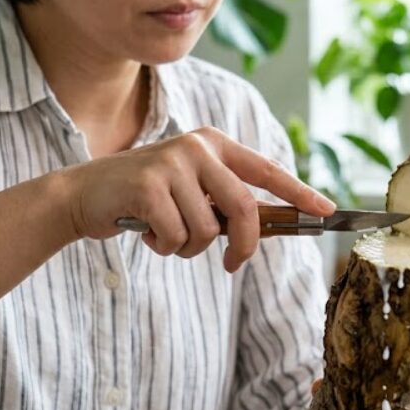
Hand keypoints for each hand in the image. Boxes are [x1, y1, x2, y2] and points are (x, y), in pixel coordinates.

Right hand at [56, 126, 334, 271]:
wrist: (83, 195)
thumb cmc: (142, 199)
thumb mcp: (187, 190)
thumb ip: (221, 201)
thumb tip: (265, 229)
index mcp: (212, 143)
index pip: (266, 169)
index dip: (299, 192)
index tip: (326, 210)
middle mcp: (196, 147)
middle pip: (243, 208)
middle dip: (243, 246)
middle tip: (230, 265)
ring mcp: (172, 164)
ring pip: (207, 231)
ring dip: (188, 248)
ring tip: (165, 234)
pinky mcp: (149, 186)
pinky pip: (177, 237)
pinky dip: (164, 247)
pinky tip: (145, 231)